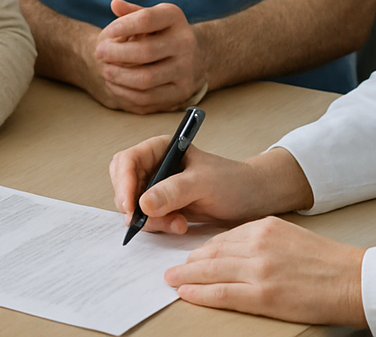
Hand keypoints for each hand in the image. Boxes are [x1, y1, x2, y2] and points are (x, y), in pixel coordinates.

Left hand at [93, 0, 206, 112]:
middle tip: (99, 53)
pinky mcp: (181, 91)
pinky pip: (148, 98)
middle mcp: (185, 42)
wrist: (195, 56)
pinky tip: (114, 85)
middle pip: (145, 51)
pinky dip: (126, 93)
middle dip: (116, 53)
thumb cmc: (162, 33)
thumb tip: (115, 4)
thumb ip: (132, 12)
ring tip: (105, 70)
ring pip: (146, 79)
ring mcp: (185, 69)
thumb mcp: (152, 17)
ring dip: (119, 76)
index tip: (107, 33)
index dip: (123, 26)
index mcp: (174, 18)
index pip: (146, 19)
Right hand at [109, 137, 266, 232]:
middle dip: (133, 205)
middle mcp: (154, 166)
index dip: (123, 183)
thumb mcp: (203, 183)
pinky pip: (148, 218)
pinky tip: (181, 225)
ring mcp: (157, 187)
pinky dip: (160, 226)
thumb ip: (173, 191)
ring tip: (179, 223)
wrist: (251, 198)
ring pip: (134, 206)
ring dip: (152, 220)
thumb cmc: (231, 181)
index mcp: (160, 148)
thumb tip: (142, 204)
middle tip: (148, 221)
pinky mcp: (163, 206)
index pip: (127, 161)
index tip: (131, 207)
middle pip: (124, 184)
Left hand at [165, 217, 366, 328]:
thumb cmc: (327, 262)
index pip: (224, 238)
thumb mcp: (290, 236)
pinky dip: (199, 293)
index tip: (192, 255)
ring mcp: (259, 270)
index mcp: (265, 227)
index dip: (203, 249)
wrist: (353, 280)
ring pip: (211, 271)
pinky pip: (221, 293)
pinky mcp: (263, 295)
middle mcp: (257, 245)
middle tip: (171, 268)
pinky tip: (186, 293)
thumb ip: (262, 240)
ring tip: (172, 280)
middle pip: (212, 253)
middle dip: (189, 262)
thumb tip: (234, 252)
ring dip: (187, 276)